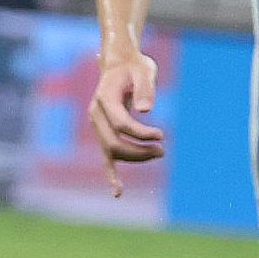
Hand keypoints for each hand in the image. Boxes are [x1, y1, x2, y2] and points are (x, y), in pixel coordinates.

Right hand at [88, 52, 162, 194]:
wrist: (119, 64)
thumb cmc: (135, 66)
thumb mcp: (144, 70)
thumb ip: (145, 88)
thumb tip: (146, 110)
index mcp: (105, 98)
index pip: (121, 125)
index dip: (142, 134)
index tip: (162, 136)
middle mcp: (96, 114)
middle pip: (114, 143)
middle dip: (139, 151)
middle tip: (162, 150)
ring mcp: (97, 125)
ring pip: (112, 151)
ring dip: (135, 157)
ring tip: (159, 152)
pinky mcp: (103, 132)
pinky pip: (105, 157)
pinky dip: (111, 174)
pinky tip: (118, 193)